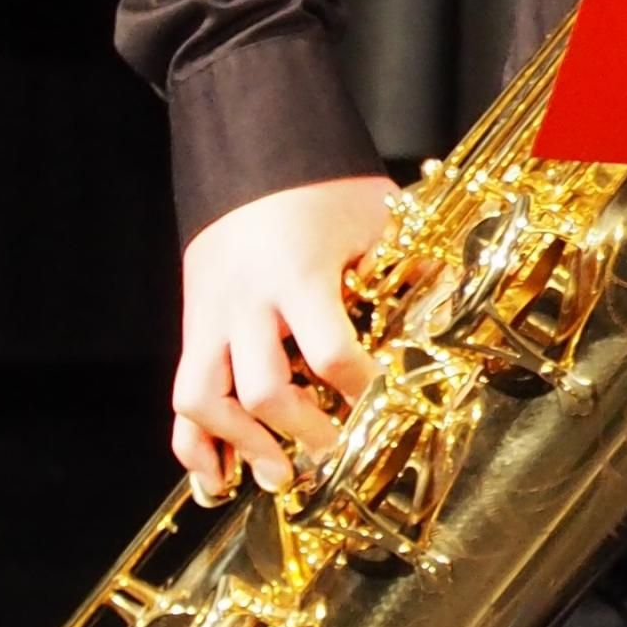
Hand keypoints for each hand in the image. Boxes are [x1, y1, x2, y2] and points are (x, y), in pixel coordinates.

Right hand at [171, 174, 396, 501]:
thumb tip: (447, 312)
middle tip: (334, 450)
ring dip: (241, 445)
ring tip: (276, 478)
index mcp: (297, 275)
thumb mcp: (376, 215)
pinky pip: (179, 396)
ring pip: (203, 399)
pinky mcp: (193, 325)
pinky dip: (193, 445)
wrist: (249, 146)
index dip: (359, 387)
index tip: (381, 402)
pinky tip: (215, 480)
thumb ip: (407, 268)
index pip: (328, 353)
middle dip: (304, 432)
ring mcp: (210, 316)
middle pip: (264, 390)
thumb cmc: (320, 184)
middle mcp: (247, 302)